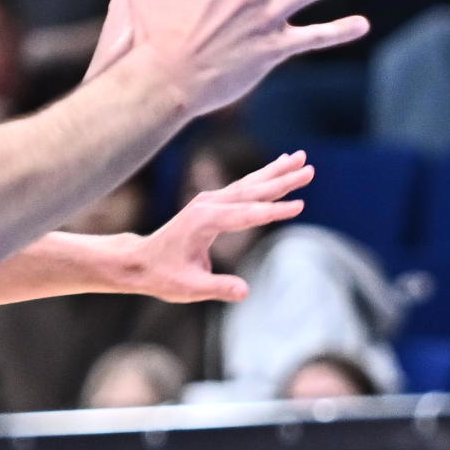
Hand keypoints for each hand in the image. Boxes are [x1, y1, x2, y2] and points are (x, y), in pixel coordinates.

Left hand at [103, 150, 313, 301]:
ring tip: (300, 158)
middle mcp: (208, 204)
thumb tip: (245, 292)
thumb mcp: (190, 287)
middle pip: (253, 190)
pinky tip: (277, 167)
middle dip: (282, 180)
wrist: (140, 261)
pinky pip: (243, 186)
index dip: (274, 211)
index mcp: (205, 221)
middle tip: (309, 168)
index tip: (299, 206)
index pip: (248, 214)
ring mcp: (210, 200)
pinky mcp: (212, 202)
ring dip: (276, 171)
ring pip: (250, 183)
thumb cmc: (163, 275)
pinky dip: (263, 176)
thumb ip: (219, 287)